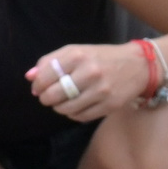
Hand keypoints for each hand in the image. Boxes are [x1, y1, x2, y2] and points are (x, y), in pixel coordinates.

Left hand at [27, 43, 141, 120]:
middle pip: (54, 95)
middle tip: (48, 96)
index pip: (46, 75)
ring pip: (66, 109)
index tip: (38, 87)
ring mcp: (100, 91)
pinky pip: (80, 117)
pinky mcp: (109, 106)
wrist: (138, 65)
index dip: (38, 84)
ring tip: (63, 101)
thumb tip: (29, 77)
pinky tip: (76, 106)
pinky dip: (73, 114)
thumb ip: (52, 61)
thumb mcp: (77, 51)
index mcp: (79, 55)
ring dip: (59, 107)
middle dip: (46, 98)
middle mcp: (90, 72)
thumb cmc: (102, 57)